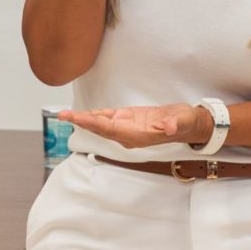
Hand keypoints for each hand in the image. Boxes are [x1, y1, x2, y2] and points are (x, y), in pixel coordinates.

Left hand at [59, 104, 211, 149]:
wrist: (188, 124)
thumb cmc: (184, 123)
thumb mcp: (182, 121)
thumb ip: (174, 125)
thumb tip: (167, 127)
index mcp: (137, 135)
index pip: (109, 129)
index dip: (92, 123)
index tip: (77, 118)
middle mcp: (128, 134)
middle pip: (100, 128)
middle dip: (81, 121)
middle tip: (62, 115)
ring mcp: (127, 127)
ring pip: (101, 124)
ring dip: (85, 119)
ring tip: (66, 114)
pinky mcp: (129, 120)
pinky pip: (108, 118)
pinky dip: (95, 115)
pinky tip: (84, 113)